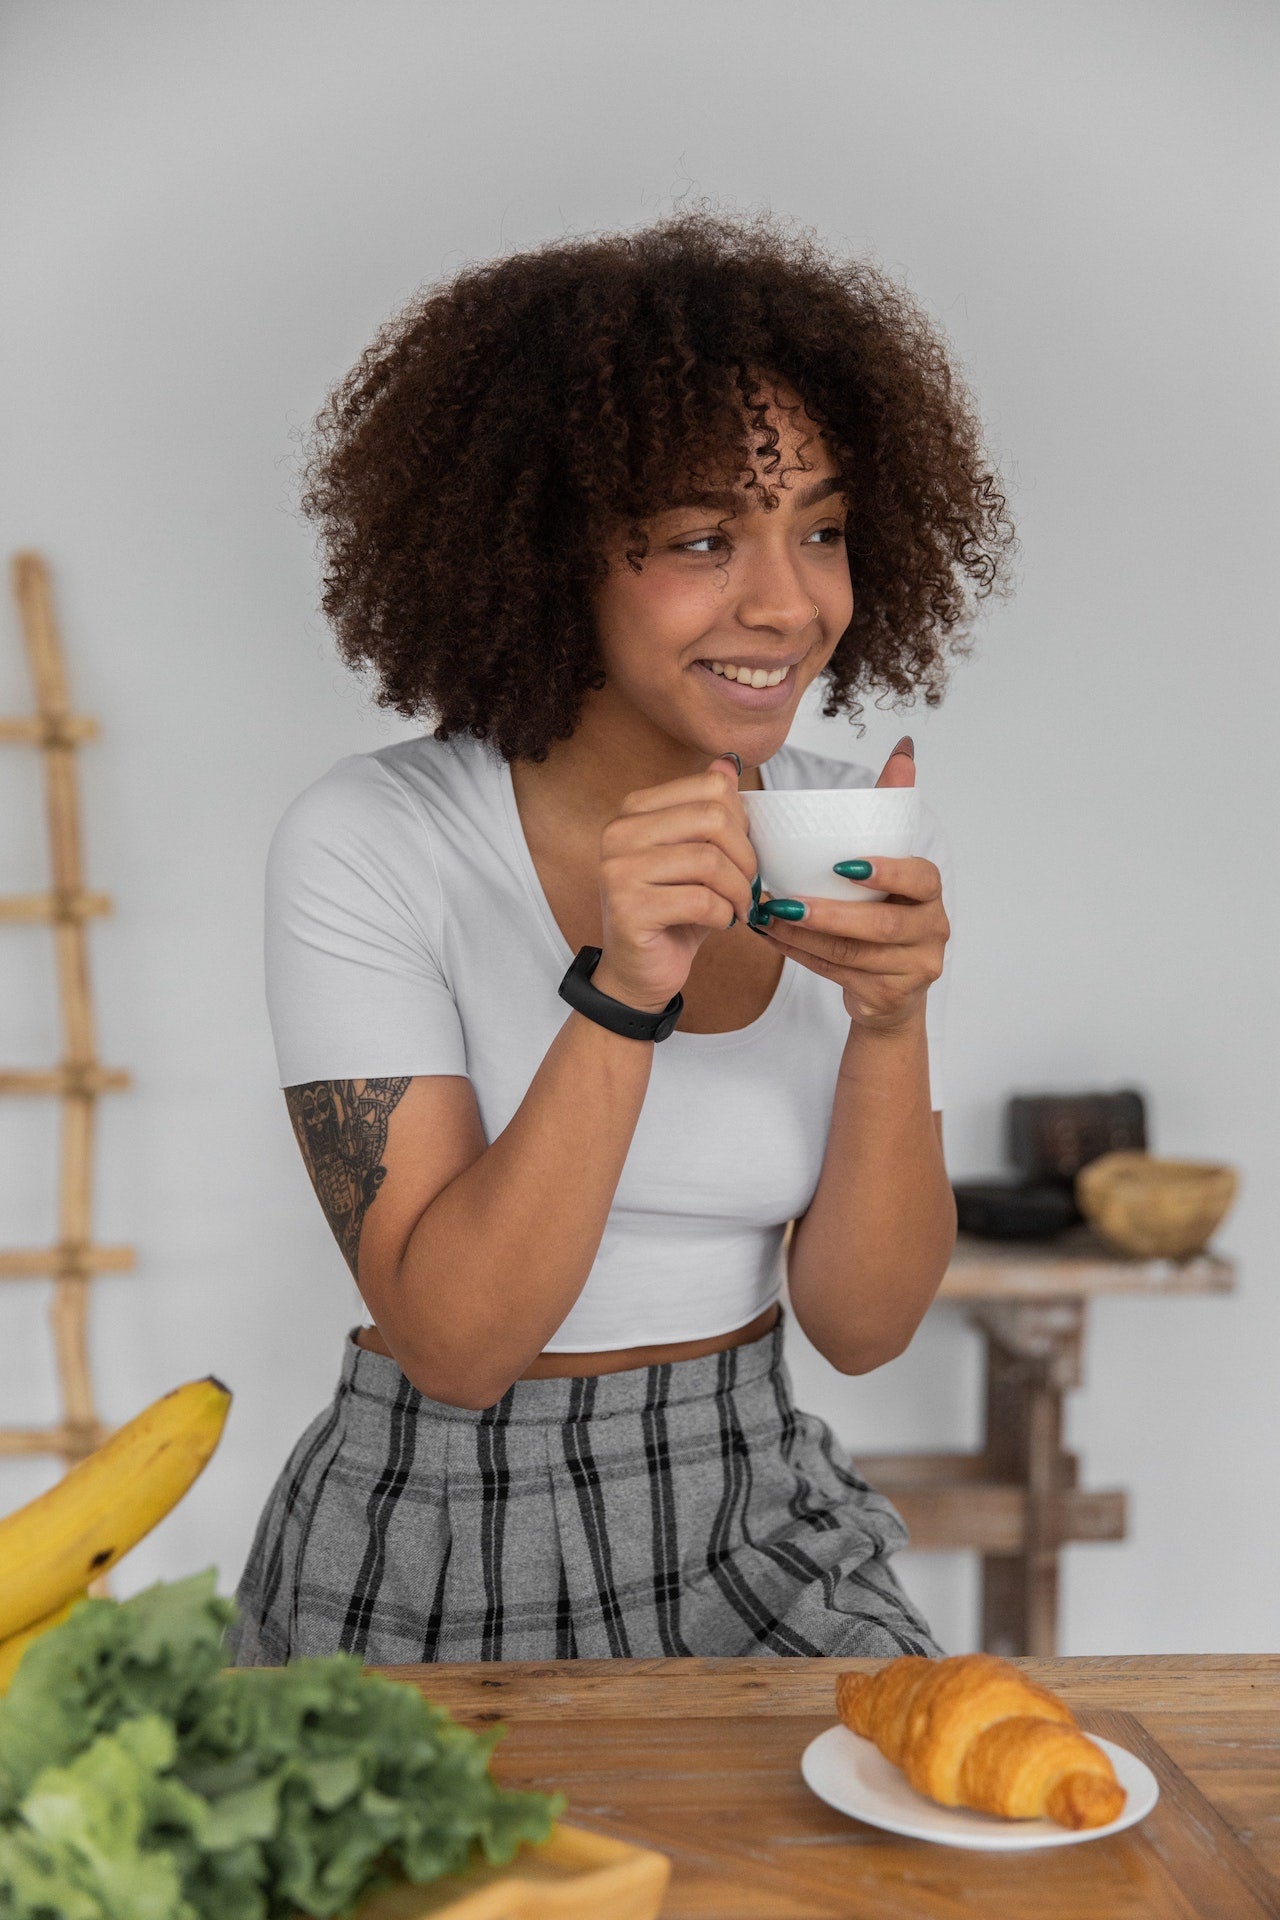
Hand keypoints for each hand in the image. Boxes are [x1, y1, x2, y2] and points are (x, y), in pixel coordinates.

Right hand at [594, 752, 756, 1012]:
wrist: (638, 972)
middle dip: (745, 856)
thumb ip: (708, 810)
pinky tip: (720, 923)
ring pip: (709, 861)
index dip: (741, 821)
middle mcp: (619, 833)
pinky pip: (700, 900)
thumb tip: (727, 763)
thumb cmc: (672, 912)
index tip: (741, 852)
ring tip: (737, 907)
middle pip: (712, 818)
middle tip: (748, 885)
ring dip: (738, 890)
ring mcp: (618, 870)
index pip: (710, 787)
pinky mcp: (628, 908)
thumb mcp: (696, 857)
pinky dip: (723, 914)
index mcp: (635, 810)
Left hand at [757, 736, 949, 1032]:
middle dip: (829, 915)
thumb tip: (903, 747)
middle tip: (782, 902)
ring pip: (853, 955)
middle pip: (881, 927)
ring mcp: (914, 969)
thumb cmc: (883, 912)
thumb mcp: (891, 863)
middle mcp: (932, 931)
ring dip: (803, 937)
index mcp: (930, 894)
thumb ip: (892, 808)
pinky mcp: (889, 998)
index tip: (842, 865)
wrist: (891, 989)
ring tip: (766, 918)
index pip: (919, 880)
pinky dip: (800, 956)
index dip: (886, 873)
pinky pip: (838, 975)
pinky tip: (772, 939)